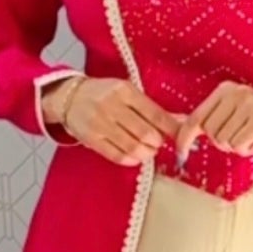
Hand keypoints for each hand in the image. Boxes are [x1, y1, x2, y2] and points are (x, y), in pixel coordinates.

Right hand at [49, 75, 182, 165]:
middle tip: (157, 143)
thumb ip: (152, 109)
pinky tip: (135, 157)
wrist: (70, 97)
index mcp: (124, 91)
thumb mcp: (128, 93)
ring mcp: (100, 123)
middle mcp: (112, 106)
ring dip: (146, 153)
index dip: (171, 128)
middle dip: (157, 142)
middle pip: (145, 133)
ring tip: (147, 151)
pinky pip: (116, 155)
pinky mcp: (91, 139)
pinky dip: (130, 160)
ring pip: (132, 147)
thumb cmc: (104, 95)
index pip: (155, 113)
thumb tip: (182, 121)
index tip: (181, 137)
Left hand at [174, 83, 252, 167]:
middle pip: (209, 133)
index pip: (195, 117)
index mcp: (225, 89)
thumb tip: (180, 133)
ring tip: (250, 137)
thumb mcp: (234, 112)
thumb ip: (210, 119)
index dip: (184, 138)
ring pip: (224, 141)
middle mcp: (235, 93)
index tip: (180, 153)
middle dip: (221, 142)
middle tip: (239, 138)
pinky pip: (239, 145)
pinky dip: (247, 150)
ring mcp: (248, 105)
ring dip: (236, 147)